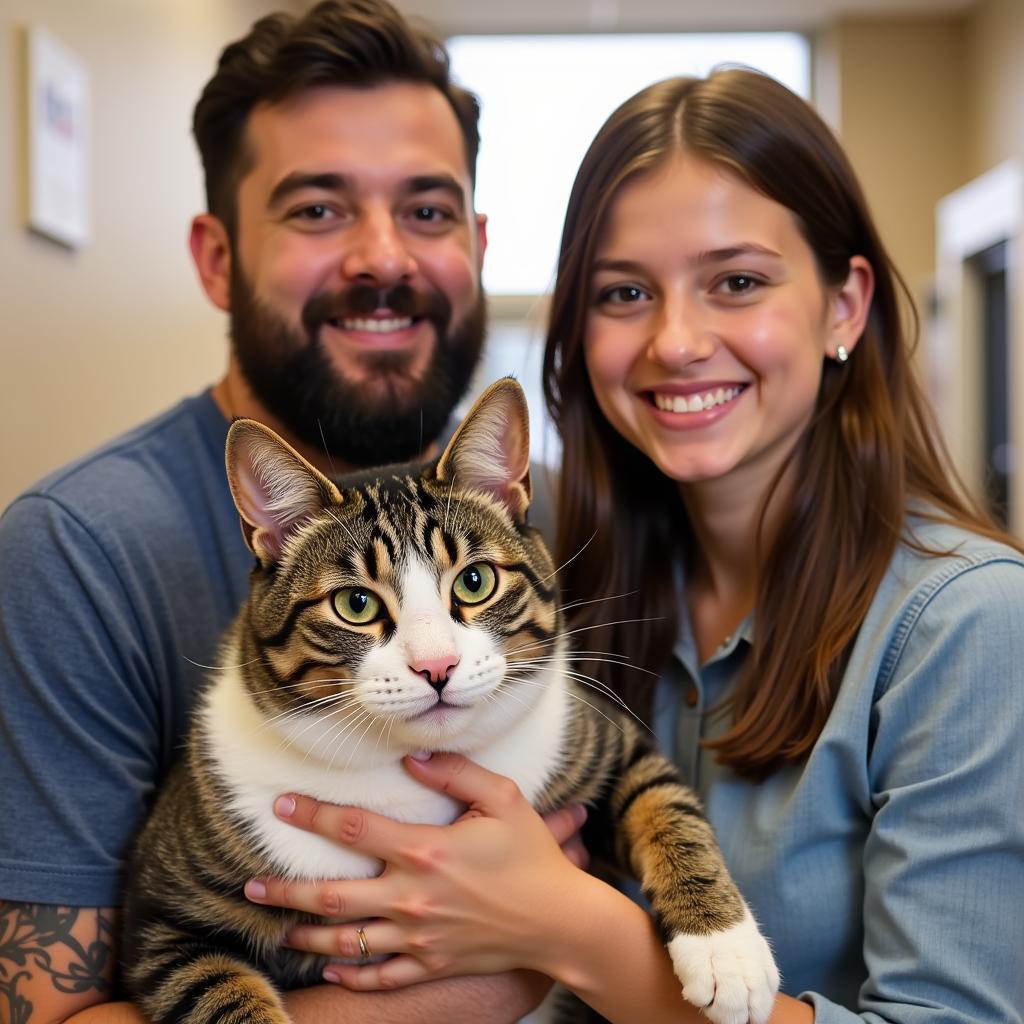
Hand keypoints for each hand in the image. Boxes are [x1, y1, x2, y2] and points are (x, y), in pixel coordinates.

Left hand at [244, 753, 590, 989]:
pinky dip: (351, 973)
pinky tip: (330, 968)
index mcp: (426, 851)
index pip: (354, 828)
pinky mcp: (431, 965)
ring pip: (346, 940)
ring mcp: (419, 938)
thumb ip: (454, 773)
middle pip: (332, 896)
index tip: (280, 805)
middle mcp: (412, 897)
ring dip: (305, 935)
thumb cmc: (533, 855)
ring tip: (276, 928)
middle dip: (285, 890)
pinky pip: (380, 975)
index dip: (313, 815)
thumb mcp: (503, 799)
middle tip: (249, 885)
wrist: (560, 921)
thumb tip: (410, 756)